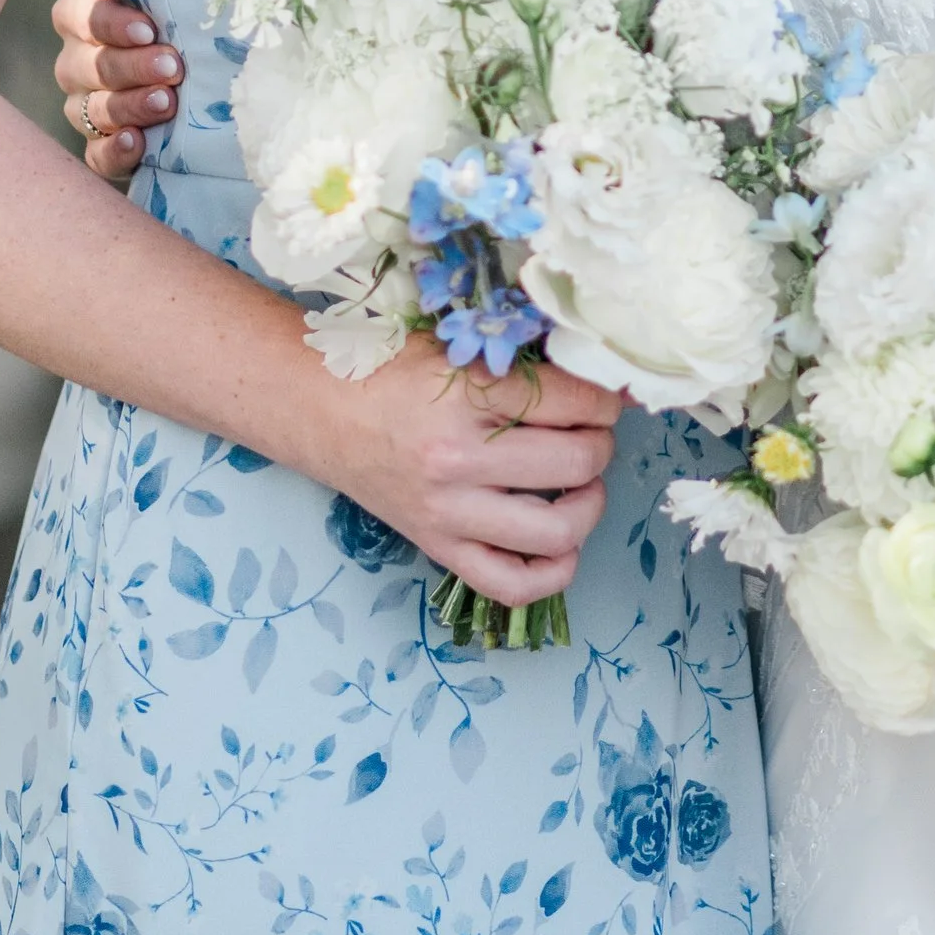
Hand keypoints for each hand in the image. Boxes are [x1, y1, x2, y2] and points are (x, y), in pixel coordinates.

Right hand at [54, 0, 182, 180]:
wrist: (200, 67)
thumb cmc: (181, 15)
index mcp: (83, 15)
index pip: (79, 15)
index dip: (110, 23)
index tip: (149, 28)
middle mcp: (75, 61)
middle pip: (89, 66)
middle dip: (131, 66)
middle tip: (172, 66)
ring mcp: (84, 106)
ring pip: (91, 110)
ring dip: (128, 106)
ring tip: (167, 102)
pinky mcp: (101, 145)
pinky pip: (96, 155)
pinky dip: (114, 151)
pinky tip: (137, 143)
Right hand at [304, 338, 624, 608]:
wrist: (325, 411)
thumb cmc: (396, 372)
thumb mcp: (461, 349)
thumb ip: (528, 364)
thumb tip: (610, 383)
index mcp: (467, 394)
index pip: (574, 402)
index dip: (606, 399)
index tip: (605, 398)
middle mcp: (458, 458)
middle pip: (577, 463)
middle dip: (600, 445)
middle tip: (590, 435)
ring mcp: (448, 511)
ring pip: (556, 531)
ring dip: (589, 507)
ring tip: (581, 486)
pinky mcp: (439, 547)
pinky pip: (512, 584)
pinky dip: (553, 571)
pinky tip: (560, 542)